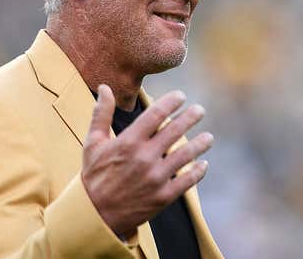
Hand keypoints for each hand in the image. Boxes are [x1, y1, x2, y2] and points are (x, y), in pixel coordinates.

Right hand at [81, 84, 213, 237]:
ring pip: (186, 155)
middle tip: (200, 110)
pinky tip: (203, 164)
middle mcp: (144, 157)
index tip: (181, 96)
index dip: (172, 101)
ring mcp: (156, 178)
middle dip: (190, 117)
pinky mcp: (163, 196)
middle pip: (175, 130)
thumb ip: (101, 113)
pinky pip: (187, 181)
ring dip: (200, 143)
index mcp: (128, 141)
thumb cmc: (94, 175)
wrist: (94, 215)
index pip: (156, 114)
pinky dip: (197, 171)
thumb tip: (104, 87)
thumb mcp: (93, 142)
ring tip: (208, 137)